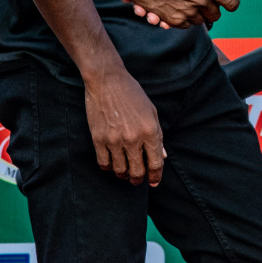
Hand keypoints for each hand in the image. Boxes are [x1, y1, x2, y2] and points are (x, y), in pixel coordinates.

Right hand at [84, 68, 164, 185]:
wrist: (107, 80)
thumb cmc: (132, 93)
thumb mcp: (151, 112)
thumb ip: (157, 136)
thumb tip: (162, 156)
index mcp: (150, 131)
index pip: (156, 163)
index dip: (156, 176)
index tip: (154, 182)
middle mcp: (134, 138)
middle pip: (137, 171)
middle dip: (138, 179)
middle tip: (137, 179)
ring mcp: (115, 140)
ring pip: (120, 170)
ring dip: (123, 174)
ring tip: (124, 172)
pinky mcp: (98, 139)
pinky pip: (104, 163)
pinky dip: (108, 167)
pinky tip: (111, 164)